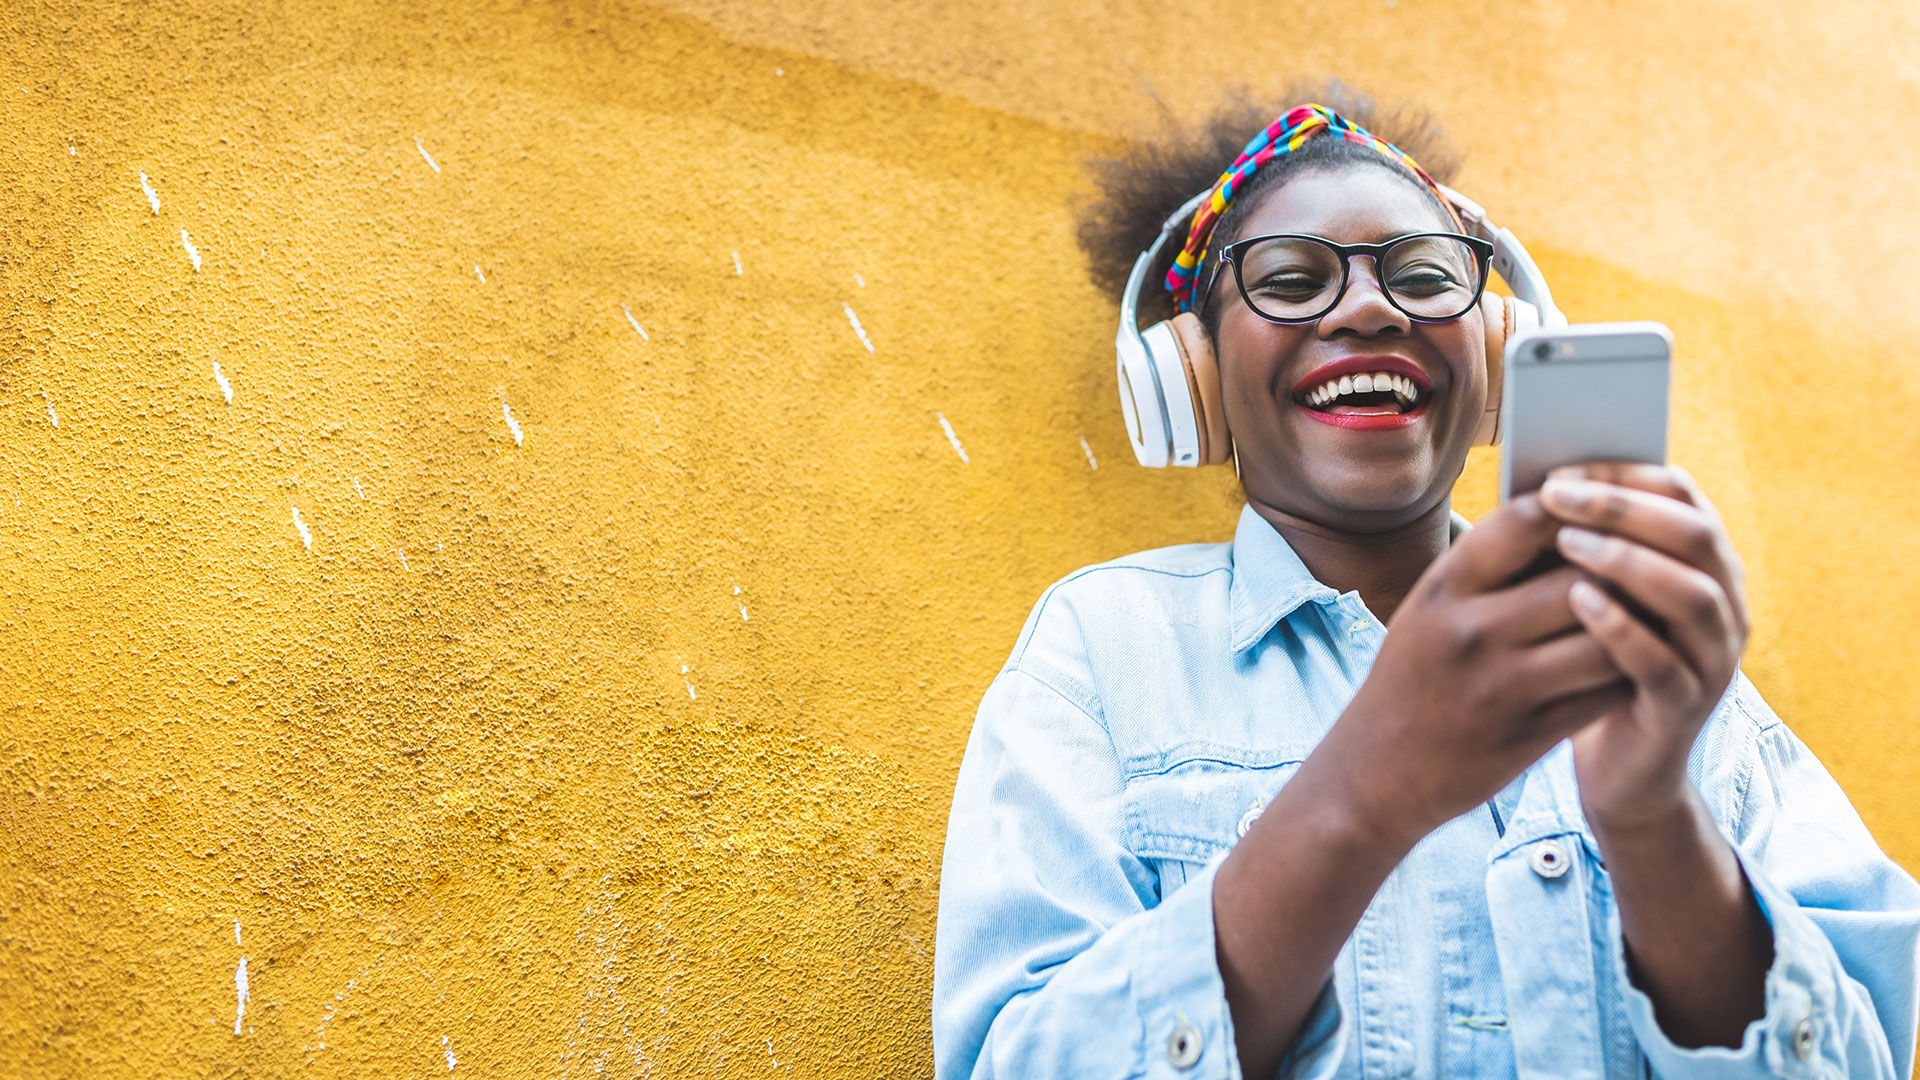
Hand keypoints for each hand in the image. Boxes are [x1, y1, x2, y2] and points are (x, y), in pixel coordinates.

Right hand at [1326, 494, 1631, 845]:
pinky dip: (1629, 674)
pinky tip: (1634, 663)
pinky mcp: (1529, 735)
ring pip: (1607, 639)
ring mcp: (1502, 687)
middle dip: (1622, 569)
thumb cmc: (1414, 674)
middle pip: (1581, 578)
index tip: (1598, 509)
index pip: (1526, 521)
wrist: (1377, 769)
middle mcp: (1471, 632)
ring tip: (1651, 614)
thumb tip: (1572, 518)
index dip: (1574, 506)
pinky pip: (1605, 693)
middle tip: (1649, 563)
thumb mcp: (1430, 608)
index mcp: (1443, 588)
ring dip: (1638, 626)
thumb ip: (1490, 567)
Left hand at [1539, 463, 1749, 832]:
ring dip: (1628, 560)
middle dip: (1624, 507)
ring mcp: (1712, 660)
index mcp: (1704, 566)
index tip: (1564, 465)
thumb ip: (1583, 549)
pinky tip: (1577, 602)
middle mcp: (1724, 606)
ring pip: (1694, 596)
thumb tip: (1535, 479)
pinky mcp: (1685, 708)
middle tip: (1558, 493)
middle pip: (1696, 535)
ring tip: (1567, 541)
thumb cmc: (1590, 665)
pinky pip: (1666, 663)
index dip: (1627, 475)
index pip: (1684, 497)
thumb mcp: (1589, 598)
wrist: (1616, 771)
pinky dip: (1623, 627)